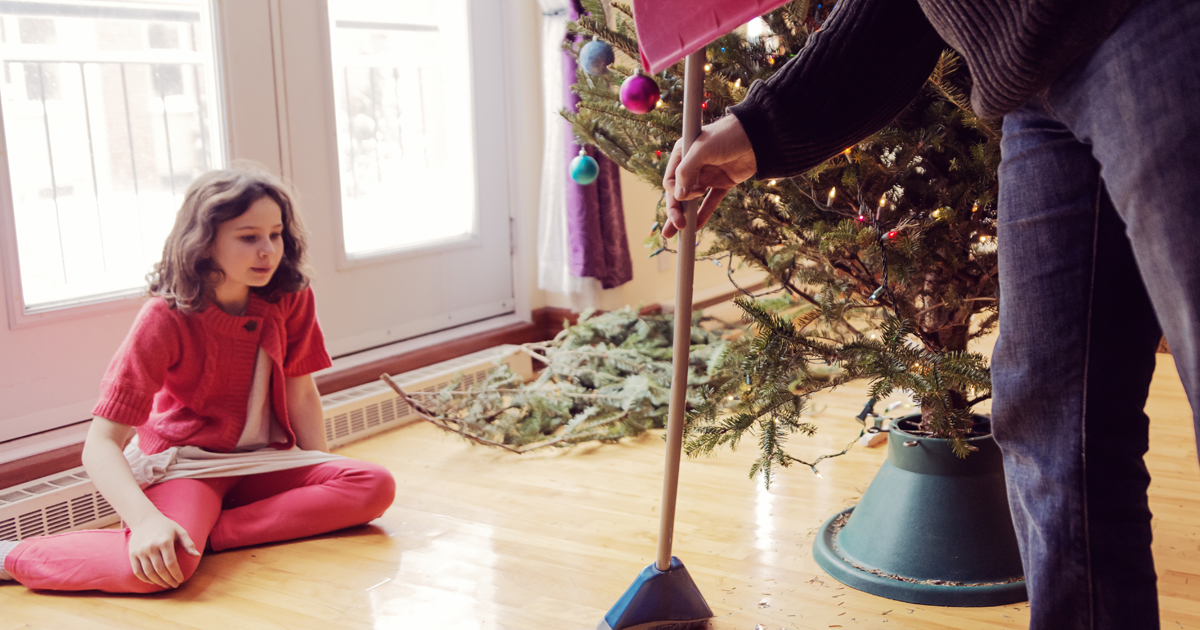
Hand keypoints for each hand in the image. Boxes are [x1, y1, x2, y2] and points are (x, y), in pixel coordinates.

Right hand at [127, 512, 200, 587]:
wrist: (145, 520)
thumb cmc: (166, 527)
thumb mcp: (180, 531)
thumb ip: (188, 543)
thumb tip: (197, 555)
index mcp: (164, 542)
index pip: (171, 563)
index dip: (176, 574)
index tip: (180, 580)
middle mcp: (151, 547)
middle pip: (160, 570)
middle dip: (169, 580)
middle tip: (174, 585)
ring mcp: (140, 551)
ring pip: (149, 572)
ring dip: (158, 582)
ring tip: (165, 584)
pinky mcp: (132, 554)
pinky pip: (137, 571)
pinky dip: (145, 579)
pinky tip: (153, 581)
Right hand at [661, 114, 757, 237]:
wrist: (758, 135)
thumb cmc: (727, 135)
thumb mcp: (702, 150)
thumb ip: (686, 171)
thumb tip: (677, 196)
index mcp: (683, 154)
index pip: (669, 180)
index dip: (675, 192)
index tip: (690, 193)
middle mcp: (693, 165)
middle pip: (678, 193)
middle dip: (675, 211)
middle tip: (676, 228)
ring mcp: (708, 175)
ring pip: (692, 200)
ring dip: (685, 216)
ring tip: (679, 234)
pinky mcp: (723, 183)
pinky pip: (711, 201)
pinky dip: (704, 213)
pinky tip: (697, 227)